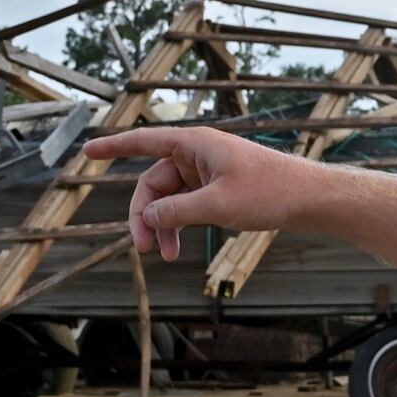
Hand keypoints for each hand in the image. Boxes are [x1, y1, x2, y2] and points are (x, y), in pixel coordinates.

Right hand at [79, 124, 321, 259]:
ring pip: (169, 198)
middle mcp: (197, 154)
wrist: (308, 199)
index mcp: (195, 144)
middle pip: (153, 182)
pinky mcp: (217, 188)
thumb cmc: (269, 193)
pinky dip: (178, 224)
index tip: (87, 150)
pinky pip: (186, 205)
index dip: (114, 147)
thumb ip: (176, 211)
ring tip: (164, 255)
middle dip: (144, 214)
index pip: (144, 141)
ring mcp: (207, 172)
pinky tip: (177, 248)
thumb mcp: (217, 206)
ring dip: (162, 225)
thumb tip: (146, 215)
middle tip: (143, 248)